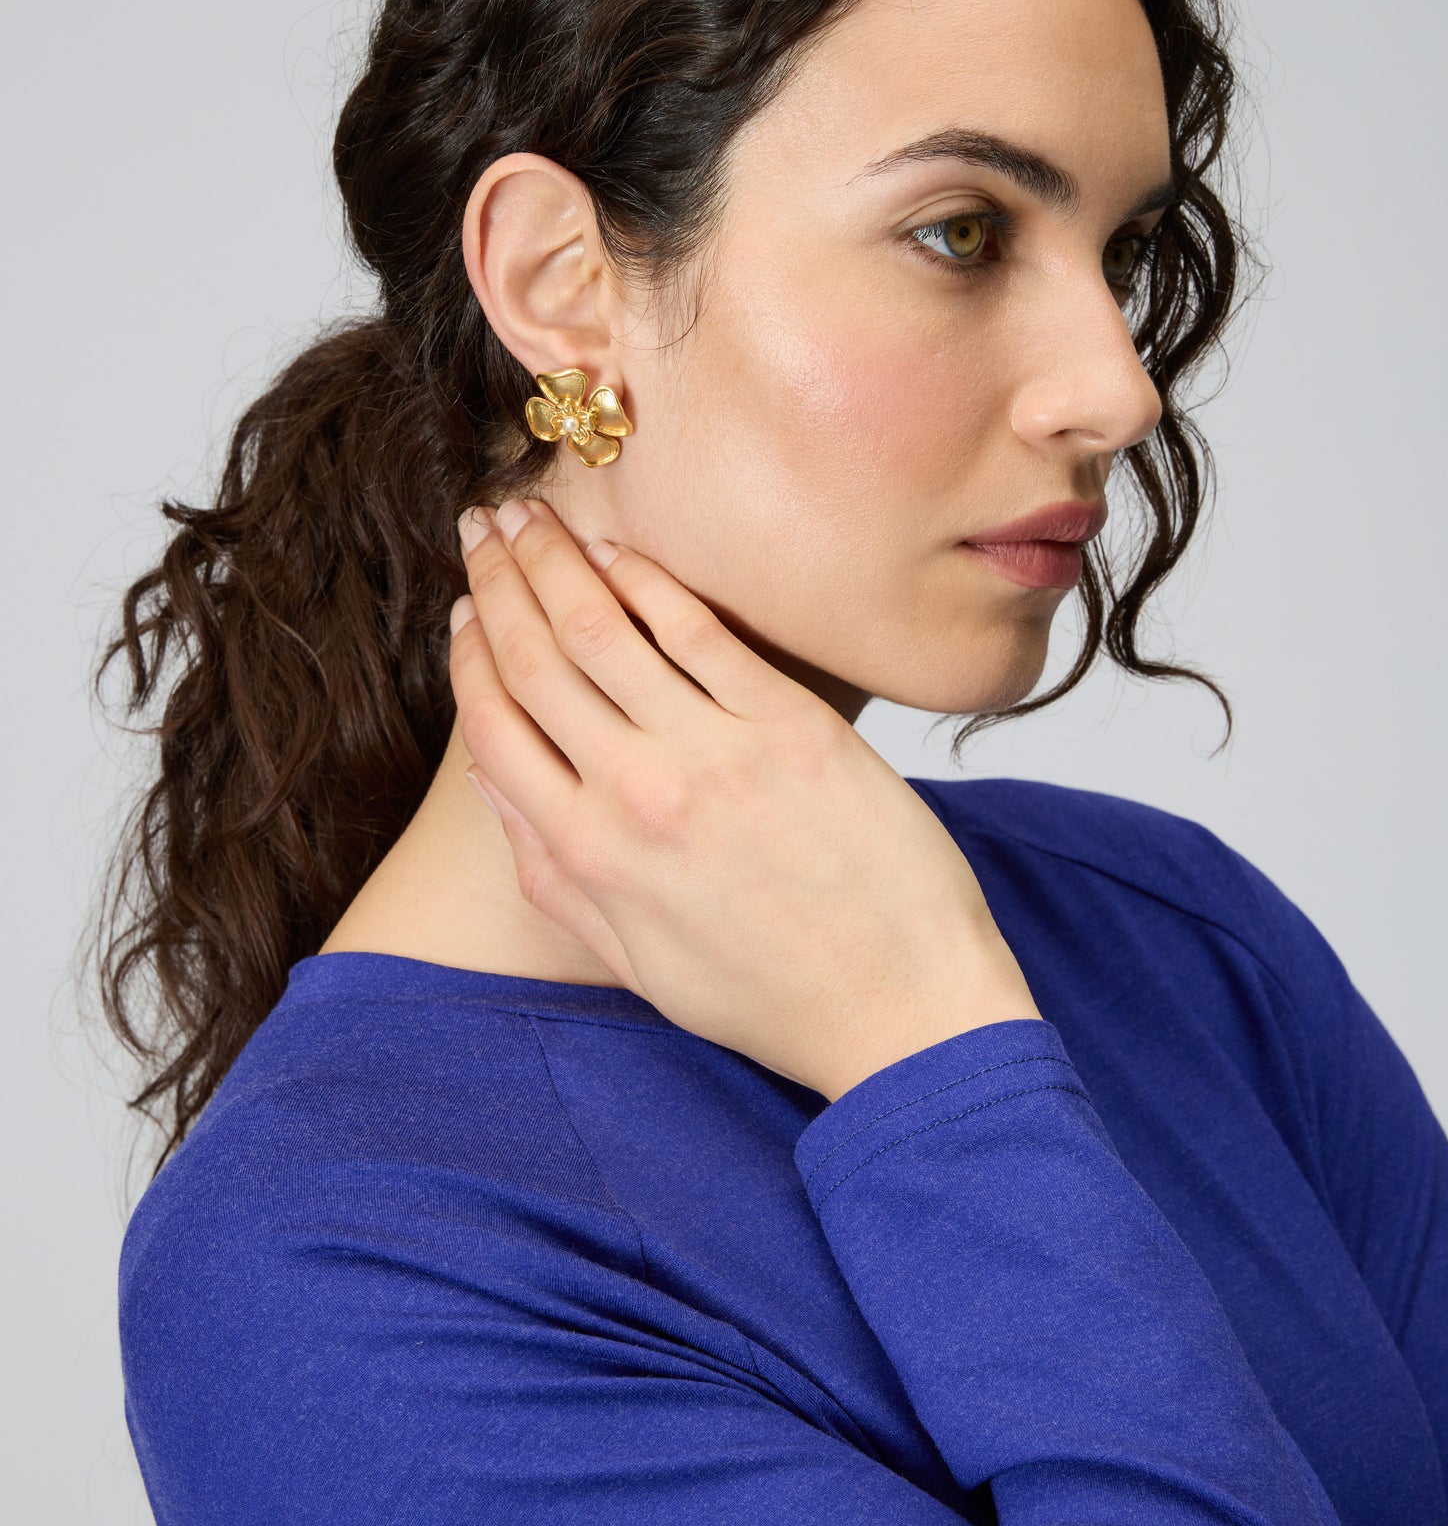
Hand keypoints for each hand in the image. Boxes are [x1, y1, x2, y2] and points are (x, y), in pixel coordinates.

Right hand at [450, 499, 1039, 1099]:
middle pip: (538, 661)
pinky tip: (618, 549)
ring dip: (555, 560)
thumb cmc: (774, 999)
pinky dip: (647, 579)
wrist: (902, 1011)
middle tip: (480, 526)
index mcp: (588, 859)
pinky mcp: (790, 725)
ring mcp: (713, 754)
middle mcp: (635, 797)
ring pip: (602, 629)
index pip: (495, 728)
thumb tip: (495, 788)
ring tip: (530, 514)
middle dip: (498, 580)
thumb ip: (553, 879)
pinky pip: (697, 630)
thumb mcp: (635, 963)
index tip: (466, 607)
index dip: (471, 655)